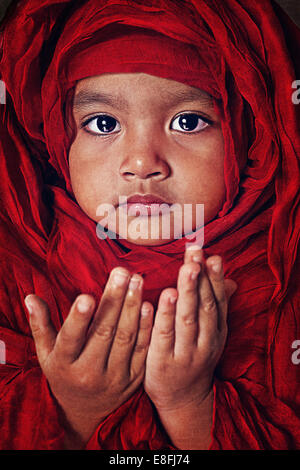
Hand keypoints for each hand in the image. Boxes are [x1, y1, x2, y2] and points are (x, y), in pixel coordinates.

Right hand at [25, 268, 153, 446]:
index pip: (71, 338)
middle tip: (122, 272)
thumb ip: (40, 325)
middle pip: (104, 332)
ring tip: (137, 280)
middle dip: (114, 300)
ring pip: (126, 338)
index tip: (87, 296)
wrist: (86, 412)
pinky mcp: (134, 379)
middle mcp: (89, 372)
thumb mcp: (46, 354)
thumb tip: (30, 298)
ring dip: (132, 307)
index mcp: (65, 364)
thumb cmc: (63, 374)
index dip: (79, 318)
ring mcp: (114, 377)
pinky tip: (148, 305)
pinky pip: (142, 350)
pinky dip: (146, 327)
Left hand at [144, 245, 236, 412]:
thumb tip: (231, 280)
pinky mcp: (162, 362)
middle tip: (195, 256)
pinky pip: (163, 336)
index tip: (212, 256)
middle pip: (204, 307)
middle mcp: (205, 341)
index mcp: (216, 331)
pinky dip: (164, 316)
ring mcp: (185, 353)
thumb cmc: (195, 356)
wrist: (183, 399)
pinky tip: (163, 297)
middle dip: (200, 279)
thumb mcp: (212, 334)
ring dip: (187, 293)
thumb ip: (217, 306)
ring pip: (187, 320)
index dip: (215, 278)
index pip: (218, 301)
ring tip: (185, 270)